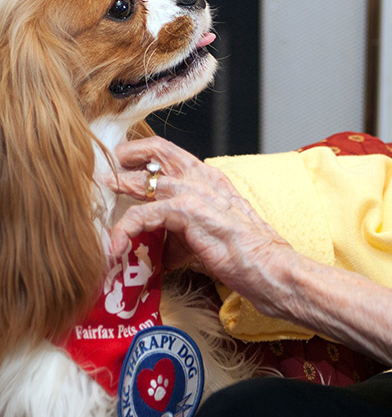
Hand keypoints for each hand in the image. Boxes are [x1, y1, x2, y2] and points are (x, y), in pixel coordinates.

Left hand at [103, 136, 296, 313]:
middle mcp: (204, 178)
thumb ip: (182, 234)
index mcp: (212, 180)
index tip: (123, 164)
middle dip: (127, 156)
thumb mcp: (209, 236)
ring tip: (98, 199)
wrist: (269, 266)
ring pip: (145, 180)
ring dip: (118, 188)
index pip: (173, 154)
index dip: (145, 154)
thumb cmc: (246, 255)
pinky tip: (115, 246)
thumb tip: (160, 248)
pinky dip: (124, 229)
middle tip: (106, 168)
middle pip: (158, 150)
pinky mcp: (188, 212)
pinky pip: (144, 214)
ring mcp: (196, 192)